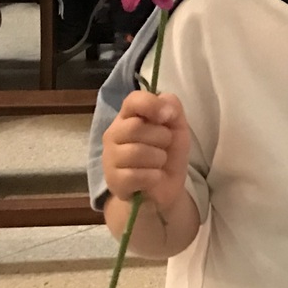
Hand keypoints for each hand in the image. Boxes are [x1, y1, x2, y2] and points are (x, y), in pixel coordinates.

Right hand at [102, 89, 189, 209]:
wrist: (165, 187)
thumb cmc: (168, 152)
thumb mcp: (177, 126)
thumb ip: (172, 108)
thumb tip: (165, 108)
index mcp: (128, 116)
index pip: (133, 100)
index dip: (152, 105)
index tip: (167, 117)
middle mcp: (113, 134)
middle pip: (135, 128)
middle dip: (161, 138)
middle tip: (163, 147)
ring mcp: (109, 158)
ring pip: (136, 152)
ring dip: (158, 159)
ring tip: (158, 163)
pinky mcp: (112, 181)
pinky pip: (136, 175)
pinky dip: (153, 177)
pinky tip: (153, 178)